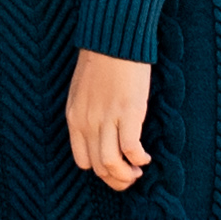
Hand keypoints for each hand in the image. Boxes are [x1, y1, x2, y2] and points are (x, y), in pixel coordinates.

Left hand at [66, 49, 152, 190]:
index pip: (82, 160)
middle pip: (98, 167)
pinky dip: (139, 159)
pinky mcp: (127, 113)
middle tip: (131, 175)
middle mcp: (87, 122)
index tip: (116, 167)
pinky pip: (130, 149)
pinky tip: (146, 156)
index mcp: (74, 117)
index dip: (101, 170)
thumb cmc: (101, 63)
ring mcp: (106, 118)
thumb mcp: (82, 92)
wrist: (113, 40)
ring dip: (127, 175)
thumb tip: (99, 134)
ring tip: (138, 169)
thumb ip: (87, 114)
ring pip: (111, 164)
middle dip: (117, 179)